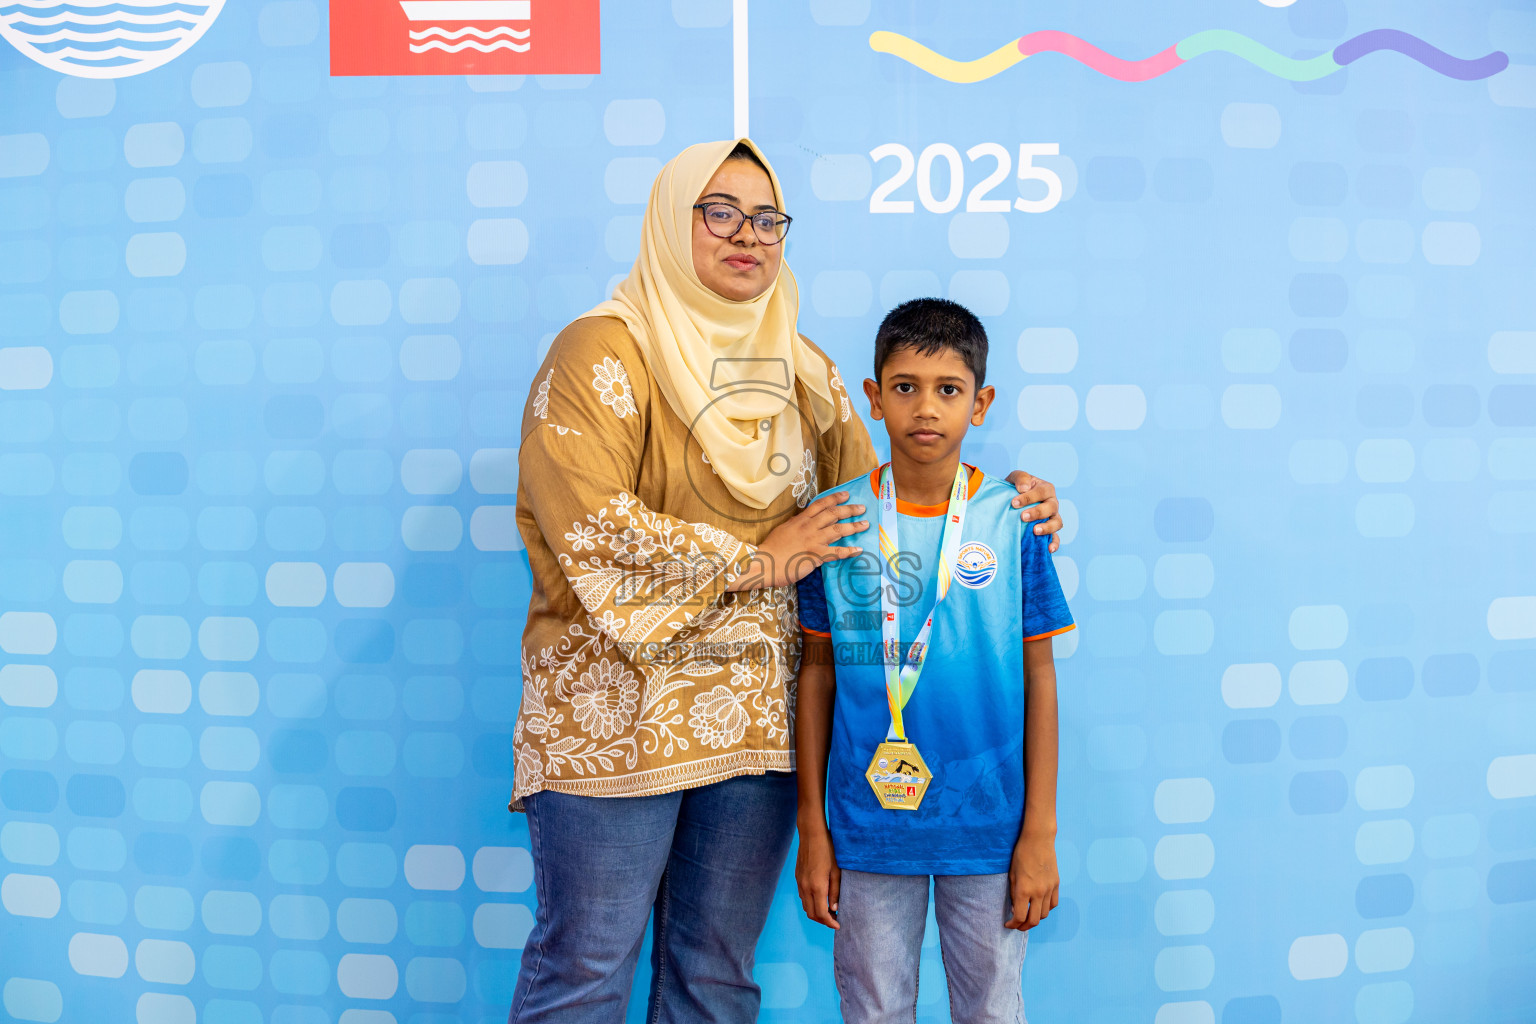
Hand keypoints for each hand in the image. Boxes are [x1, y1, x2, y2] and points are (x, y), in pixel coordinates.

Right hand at [753, 491, 867, 586]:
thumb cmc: (772, 548)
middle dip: (849, 509)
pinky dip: (848, 551)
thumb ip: (796, 525)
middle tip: (861, 507)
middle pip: (833, 514)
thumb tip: (803, 520)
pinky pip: (836, 552)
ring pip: (838, 529)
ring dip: (854, 526)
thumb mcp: (784, 530)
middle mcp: (809, 527)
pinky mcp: (815, 555)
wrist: (764, 562)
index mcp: (800, 520)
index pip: (820, 504)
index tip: (846, 495)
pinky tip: (858, 550)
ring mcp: (813, 540)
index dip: (835, 498)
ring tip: (865, 524)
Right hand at [795, 823, 840, 929]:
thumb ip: (835, 891)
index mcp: (817, 887)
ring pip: (805, 906)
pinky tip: (819, 899)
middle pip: (811, 914)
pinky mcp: (797, 878)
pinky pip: (802, 897)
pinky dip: (810, 903)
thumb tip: (834, 908)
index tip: (838, 925)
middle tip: (835, 920)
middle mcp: (806, 887)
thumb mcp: (836, 871)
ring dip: (816, 913)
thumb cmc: (828, 850)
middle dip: (823, 921)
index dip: (830, 923)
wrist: (811, 835)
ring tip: (828, 911)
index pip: (822, 914)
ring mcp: (799, 883)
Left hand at [1004, 471, 1062, 552]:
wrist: (1011, 502)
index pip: (1041, 492)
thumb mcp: (1015, 478)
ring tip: (1035, 531)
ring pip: (1057, 523)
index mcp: (1046, 489)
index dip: (1029, 497)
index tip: (1014, 503)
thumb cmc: (1015, 488)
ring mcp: (1052, 518)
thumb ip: (1021, 478)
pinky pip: (1056, 538)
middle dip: (1037, 512)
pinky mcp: (1049, 531)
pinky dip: (1055, 544)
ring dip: (1047, 527)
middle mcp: (1052, 503)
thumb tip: (1024, 488)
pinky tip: (1049, 549)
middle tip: (1023, 517)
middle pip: (1051, 507)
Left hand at [1006, 831, 1058, 930]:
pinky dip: (1046, 909)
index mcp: (1023, 890)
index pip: (1019, 916)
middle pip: (1033, 920)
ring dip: (1035, 919)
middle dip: (1023, 926)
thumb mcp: (1011, 874)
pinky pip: (1053, 904)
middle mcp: (1038, 892)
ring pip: (1044, 914)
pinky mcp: (1056, 884)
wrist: (1038, 840)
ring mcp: (1049, 889)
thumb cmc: (1021, 854)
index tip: (1008, 924)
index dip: (1013, 924)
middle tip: (1017, 925)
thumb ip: (1013, 893)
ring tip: (1027, 916)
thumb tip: (1015, 909)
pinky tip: (1039, 907)